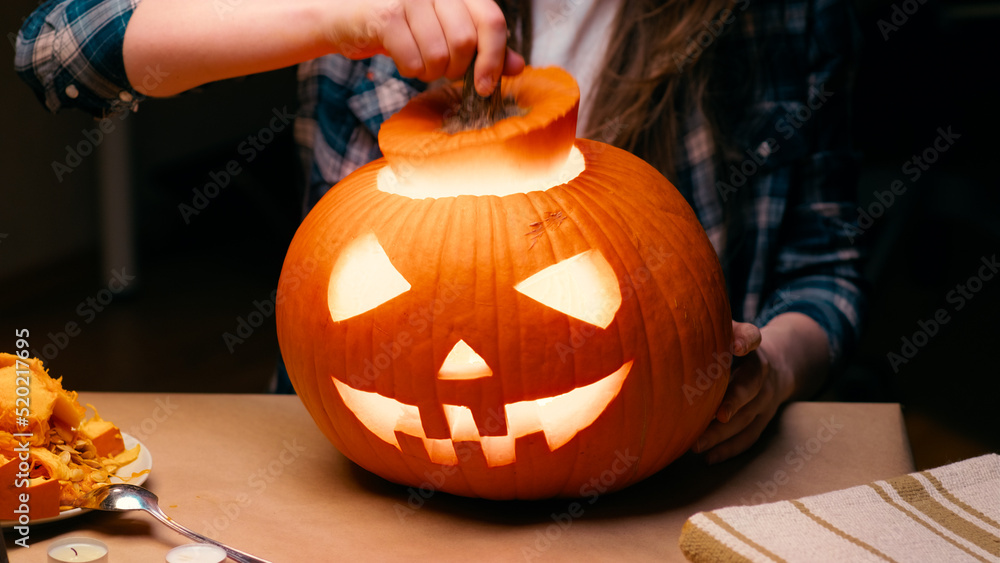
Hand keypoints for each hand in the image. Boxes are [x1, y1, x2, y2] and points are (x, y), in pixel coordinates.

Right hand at [335, 0, 525, 93]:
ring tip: (417, 61)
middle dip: (454, 69)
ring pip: (439, 55)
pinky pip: (413, 60)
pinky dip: (409, 70)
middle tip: (439, 68)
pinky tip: (400, 57)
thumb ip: (483, 47)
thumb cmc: (403, 27)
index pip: (492, 21)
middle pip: (465, 42)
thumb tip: (518, 67)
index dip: (493, 58)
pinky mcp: (387, 15)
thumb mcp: (447, 33)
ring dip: (429, 71)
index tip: (485, 86)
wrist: (346, 18)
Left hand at [691, 313, 829, 463]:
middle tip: (717, 415)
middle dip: (734, 401)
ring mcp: (765, 399)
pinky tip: (708, 458)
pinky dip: (729, 449)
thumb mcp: (726, 331)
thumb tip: (665, 326)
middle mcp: (761, 372)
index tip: (738, 346)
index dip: (746, 340)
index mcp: (752, 346)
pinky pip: (749, 437)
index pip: (753, 337)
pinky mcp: (763, 419)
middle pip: (750, 387)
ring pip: (747, 418)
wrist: (774, 365)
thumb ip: (705, 327)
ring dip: (723, 434)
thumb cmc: (733, 346)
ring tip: (696, 445)